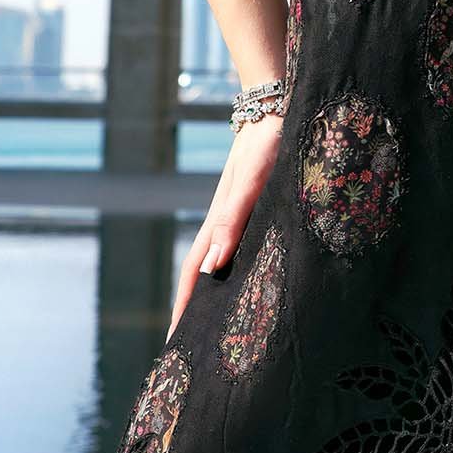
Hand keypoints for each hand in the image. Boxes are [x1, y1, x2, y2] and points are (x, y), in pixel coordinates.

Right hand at [167, 111, 284, 338]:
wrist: (274, 109)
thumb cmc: (265, 145)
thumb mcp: (251, 183)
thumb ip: (232, 221)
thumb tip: (214, 267)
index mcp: (218, 222)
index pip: (195, 273)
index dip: (186, 306)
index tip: (178, 339)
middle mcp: (223, 223)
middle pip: (202, 272)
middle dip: (194, 306)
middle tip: (192, 342)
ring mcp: (236, 215)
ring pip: (220, 261)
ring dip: (214, 291)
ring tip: (215, 321)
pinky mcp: (251, 206)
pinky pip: (238, 247)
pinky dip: (234, 269)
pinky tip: (243, 278)